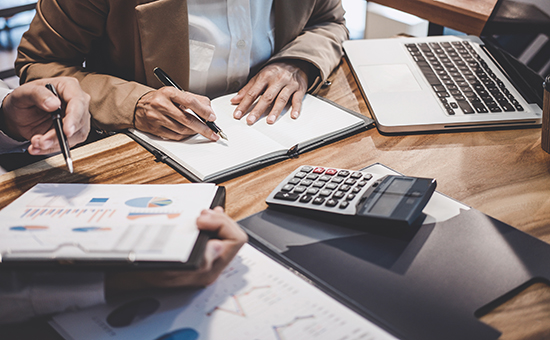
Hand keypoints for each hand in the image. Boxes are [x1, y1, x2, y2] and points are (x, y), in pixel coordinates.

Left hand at [1, 77, 90, 154]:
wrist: (19, 115)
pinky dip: (52, 148)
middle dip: (59, 135)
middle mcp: (76, 103)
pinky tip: (38, 147)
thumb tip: (54, 104)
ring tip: (36, 143)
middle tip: (41, 141)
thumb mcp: (23, 93)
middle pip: (78, 122)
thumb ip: (37, 94)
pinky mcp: (73, 132)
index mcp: (68, 87)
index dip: (74, 118)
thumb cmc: (23, 100)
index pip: (78, 102)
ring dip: (55, 144)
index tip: (66, 131)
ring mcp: (76, 119)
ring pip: (75, 136)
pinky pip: (68, 144)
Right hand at [105, 207, 247, 295]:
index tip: (201, 219)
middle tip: (201, 214)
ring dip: (214, 219)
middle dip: (219, 219)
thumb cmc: (149, 271)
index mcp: (210, 269)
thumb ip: (197, 261)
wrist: (135, 272)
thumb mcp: (169, 268)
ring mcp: (209, 256)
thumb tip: (218, 247)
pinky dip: (210, 220)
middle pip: (233, 234)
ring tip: (200, 214)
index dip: (221, 225)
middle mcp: (214, 263)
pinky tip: (201, 216)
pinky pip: (216, 231)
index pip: (235, 240)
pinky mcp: (201, 249)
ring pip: (225, 231)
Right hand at [134, 87, 219, 140]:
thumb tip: (209, 110)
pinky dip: (185, 136)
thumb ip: (194, 99)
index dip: (203, 111)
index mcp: (168, 92)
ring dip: (194, 132)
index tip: (212, 118)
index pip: (190, 102)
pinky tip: (189, 133)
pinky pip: (174, 136)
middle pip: (187, 119)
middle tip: (213, 132)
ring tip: (201, 131)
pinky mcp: (154, 129)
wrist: (138, 105)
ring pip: (182, 130)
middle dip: (203, 128)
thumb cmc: (160, 99)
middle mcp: (161, 104)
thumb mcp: (176, 93)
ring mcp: (156, 117)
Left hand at [231, 60, 311, 124]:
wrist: (296, 61)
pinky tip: (293, 115)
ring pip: (281, 99)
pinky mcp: (299, 89)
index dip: (244, 104)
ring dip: (275, 111)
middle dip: (257, 110)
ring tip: (269, 121)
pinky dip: (296, 108)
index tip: (238, 114)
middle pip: (266, 97)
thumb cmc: (276, 71)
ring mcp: (289, 84)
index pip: (252, 93)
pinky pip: (297, 99)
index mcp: (265, 76)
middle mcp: (277, 80)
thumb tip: (235, 100)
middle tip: (250, 120)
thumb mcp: (260, 76)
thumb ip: (247, 89)